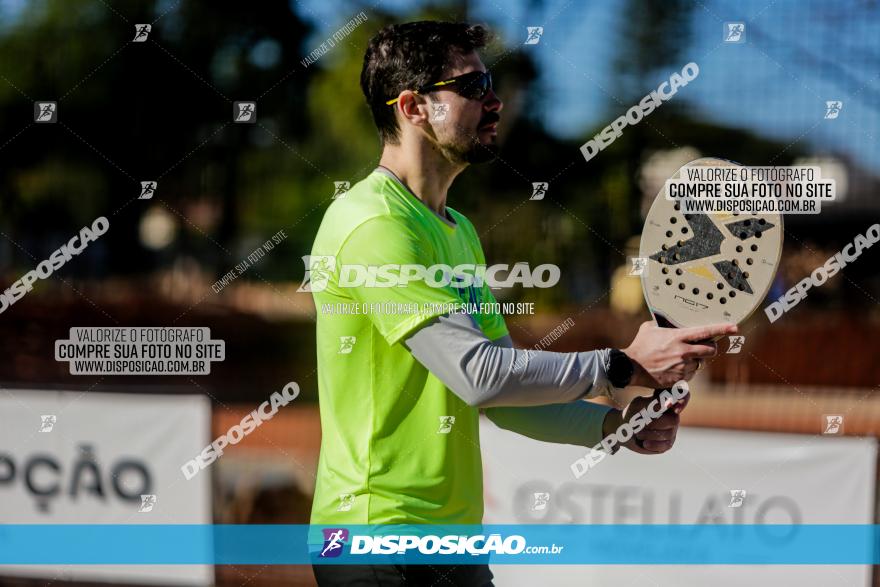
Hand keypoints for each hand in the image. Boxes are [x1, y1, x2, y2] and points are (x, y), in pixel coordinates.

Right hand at [622, 321, 736, 388]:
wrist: (631, 367)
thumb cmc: (640, 346)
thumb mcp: (649, 328)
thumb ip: (662, 324)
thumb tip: (667, 320)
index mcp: (678, 337)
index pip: (706, 332)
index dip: (722, 329)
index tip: (735, 327)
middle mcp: (684, 352)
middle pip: (711, 350)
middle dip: (710, 349)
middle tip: (702, 348)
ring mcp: (682, 367)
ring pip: (699, 364)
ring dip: (694, 362)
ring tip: (678, 360)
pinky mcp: (679, 380)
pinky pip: (689, 375)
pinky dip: (684, 372)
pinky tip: (672, 369)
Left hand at [622, 388, 689, 453]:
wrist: (623, 430)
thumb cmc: (632, 414)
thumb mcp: (639, 406)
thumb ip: (654, 403)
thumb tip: (669, 402)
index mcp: (667, 401)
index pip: (683, 395)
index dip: (684, 399)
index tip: (673, 408)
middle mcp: (673, 415)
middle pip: (674, 420)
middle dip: (654, 423)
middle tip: (640, 423)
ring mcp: (672, 429)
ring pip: (668, 434)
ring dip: (649, 434)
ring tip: (638, 432)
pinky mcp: (668, 443)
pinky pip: (666, 445)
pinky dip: (653, 444)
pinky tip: (644, 443)